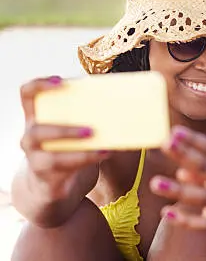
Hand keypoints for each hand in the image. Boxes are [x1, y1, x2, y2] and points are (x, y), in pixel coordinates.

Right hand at [19, 76, 109, 199]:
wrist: (52, 182)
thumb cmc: (65, 145)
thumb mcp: (69, 127)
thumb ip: (83, 113)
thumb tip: (122, 100)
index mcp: (36, 116)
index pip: (27, 94)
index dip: (39, 85)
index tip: (60, 81)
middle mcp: (31, 135)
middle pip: (37, 130)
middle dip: (64, 129)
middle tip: (91, 129)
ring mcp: (35, 156)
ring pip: (49, 154)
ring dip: (75, 148)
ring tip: (100, 145)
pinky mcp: (46, 173)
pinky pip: (63, 166)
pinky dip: (85, 158)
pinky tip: (103, 153)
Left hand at [150, 125, 205, 228]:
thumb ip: (205, 160)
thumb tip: (180, 168)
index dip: (195, 140)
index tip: (174, 131)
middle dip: (186, 156)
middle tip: (165, 144)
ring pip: (203, 197)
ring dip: (178, 190)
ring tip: (154, 182)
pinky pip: (203, 223)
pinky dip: (184, 220)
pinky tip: (165, 212)